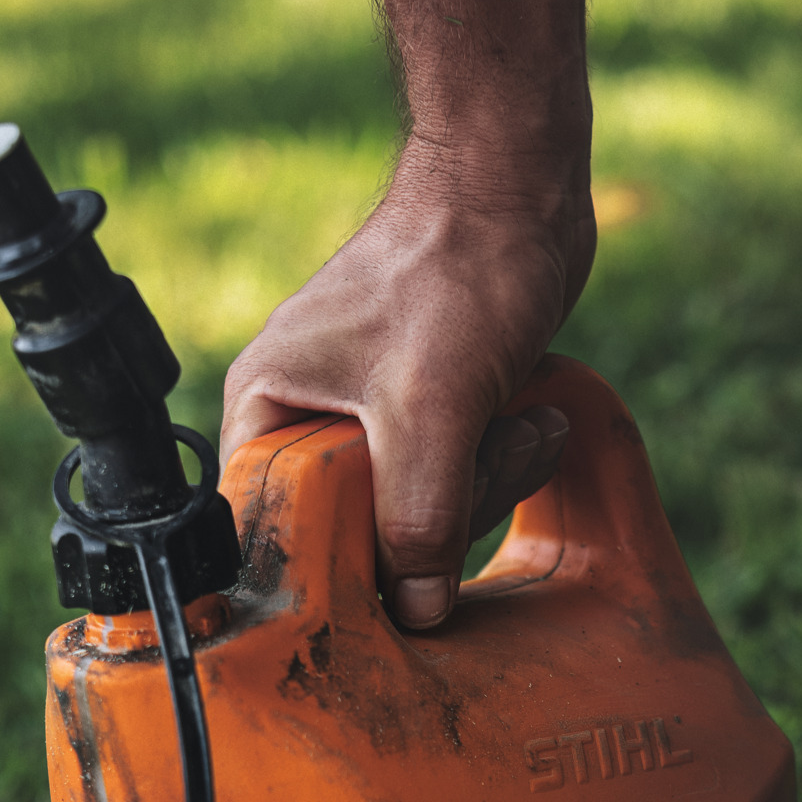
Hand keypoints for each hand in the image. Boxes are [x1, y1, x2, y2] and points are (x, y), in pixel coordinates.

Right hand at [220, 140, 594, 628]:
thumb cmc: (456, 265)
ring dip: (488, 483)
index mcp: (266, 411)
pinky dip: (504, 465)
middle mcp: (307, 422)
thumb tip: (416, 612)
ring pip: (423, 519)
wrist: (520, 189)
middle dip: (442, 513)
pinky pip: (461, 487)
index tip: (400, 572)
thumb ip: (417, 518)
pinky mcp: (431, 423)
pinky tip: (535, 423)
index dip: (339, 566)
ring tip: (522, 424)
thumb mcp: (432, 408)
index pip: (279, 533)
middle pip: (361, 538)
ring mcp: (373, 425)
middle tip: (481, 451)